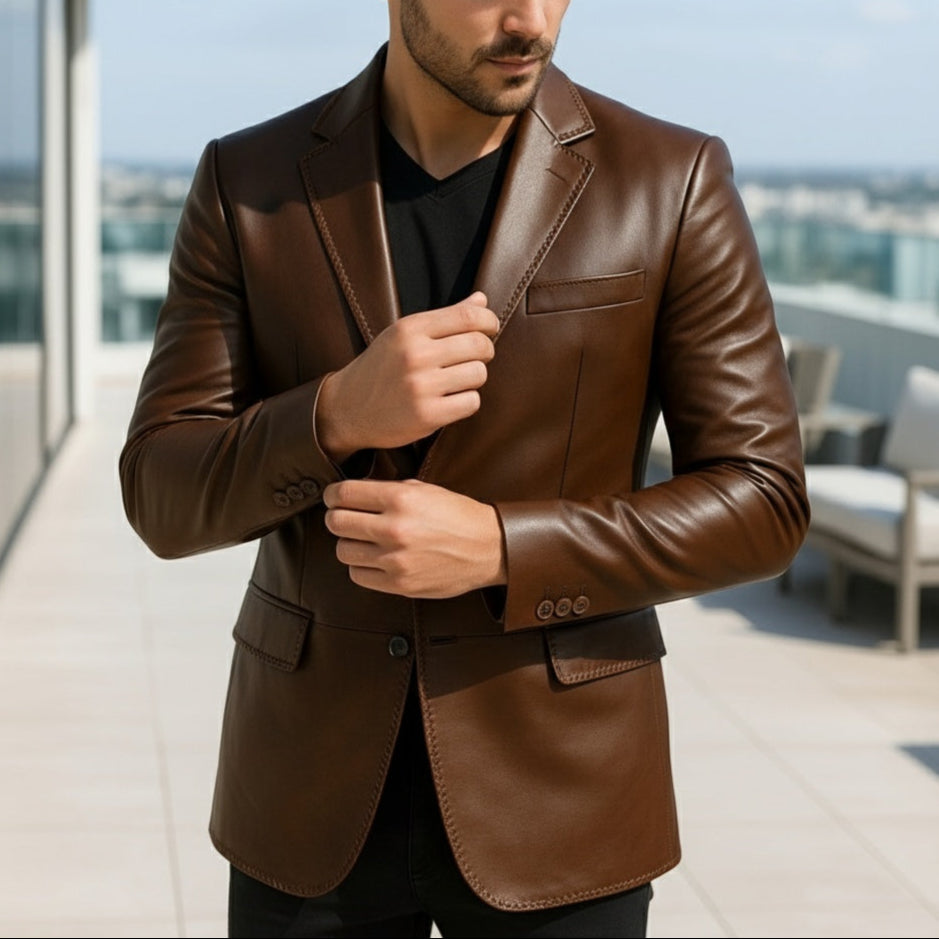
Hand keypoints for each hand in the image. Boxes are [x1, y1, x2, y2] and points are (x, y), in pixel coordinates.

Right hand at [315, 292, 498, 460]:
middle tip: (474, 358)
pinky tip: (450, 400)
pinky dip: (466, 402)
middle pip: (479, 344)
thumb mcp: (404, 335)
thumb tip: (481, 299)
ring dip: (474, 378)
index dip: (489, 321)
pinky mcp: (427, 415)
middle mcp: (415, 354)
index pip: (468, 316)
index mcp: (410, 329)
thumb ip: (445, 317)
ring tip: (457, 381)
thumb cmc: (380, 368)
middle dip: (485, 351)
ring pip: (479, 374)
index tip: (490, 328)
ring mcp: (421, 386)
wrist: (346, 408)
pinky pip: (471, 402)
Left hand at [323, 478, 506, 598]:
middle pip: (336, 523)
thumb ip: (388, 489)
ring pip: (343, 551)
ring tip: (363, 540)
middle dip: (337, 518)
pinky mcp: (399, 584)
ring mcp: (395, 560)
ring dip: (349, 544)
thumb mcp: (425, 489)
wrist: (489, 549)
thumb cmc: (458, 516)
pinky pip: (358, 576)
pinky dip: (362, 567)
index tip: (334, 498)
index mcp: (400, 499)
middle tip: (345, 518)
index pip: (343, 494)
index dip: (332, 495)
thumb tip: (354, 493)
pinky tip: (375, 559)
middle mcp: (395, 528)